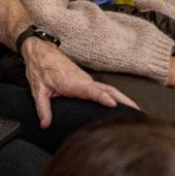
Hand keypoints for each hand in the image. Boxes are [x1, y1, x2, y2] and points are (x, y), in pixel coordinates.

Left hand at [21, 38, 136, 128]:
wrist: (40, 50)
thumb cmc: (40, 67)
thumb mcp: (37, 89)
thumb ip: (43, 108)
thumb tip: (45, 125)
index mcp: (71, 82)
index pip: (89, 90)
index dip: (101, 97)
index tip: (112, 103)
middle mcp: (83, 80)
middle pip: (107, 89)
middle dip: (122, 99)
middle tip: (137, 111)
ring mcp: (87, 79)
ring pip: (109, 88)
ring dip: (123, 97)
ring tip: (136, 110)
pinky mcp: (87, 80)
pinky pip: (105, 87)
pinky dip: (117, 94)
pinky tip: (123, 103)